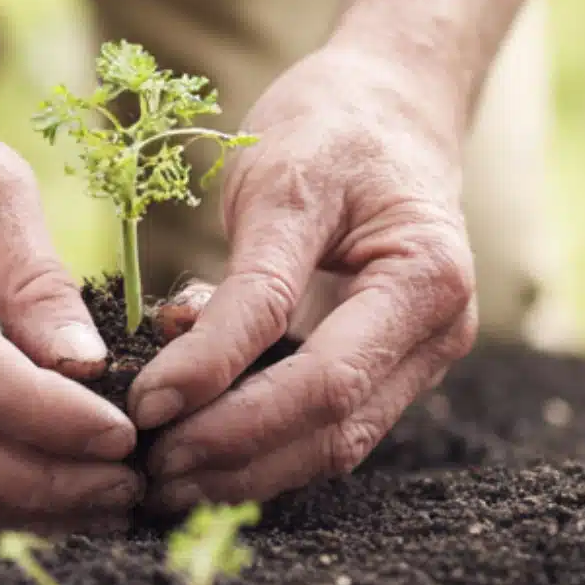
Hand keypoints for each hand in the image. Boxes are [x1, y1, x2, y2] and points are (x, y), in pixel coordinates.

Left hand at [128, 46, 478, 513]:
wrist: (389, 105)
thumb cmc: (332, 130)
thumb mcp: (282, 188)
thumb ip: (244, 287)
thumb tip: (174, 376)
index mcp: (426, 281)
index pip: (325, 376)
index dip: (232, 410)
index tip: (147, 412)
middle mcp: (438, 335)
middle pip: (333, 431)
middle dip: (234, 460)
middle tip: (146, 474)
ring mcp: (418, 360)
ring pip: (330, 447)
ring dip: (243, 471)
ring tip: (159, 479)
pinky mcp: (384, 370)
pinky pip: (323, 427)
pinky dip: (259, 446)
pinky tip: (194, 448)